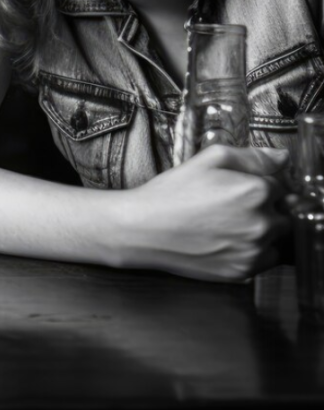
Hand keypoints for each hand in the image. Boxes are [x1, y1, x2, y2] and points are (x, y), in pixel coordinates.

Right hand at [115, 144, 289, 281]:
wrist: (144, 229)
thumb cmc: (172, 192)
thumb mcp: (208, 159)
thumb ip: (251, 156)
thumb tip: (282, 157)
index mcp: (257, 191)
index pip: (280, 185)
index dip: (259, 183)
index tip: (238, 187)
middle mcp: (263, 223)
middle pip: (283, 212)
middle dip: (265, 208)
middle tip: (231, 206)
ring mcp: (255, 250)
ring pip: (276, 237)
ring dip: (261, 230)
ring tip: (227, 224)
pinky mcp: (245, 271)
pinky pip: (265, 259)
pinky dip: (253, 251)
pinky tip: (226, 240)